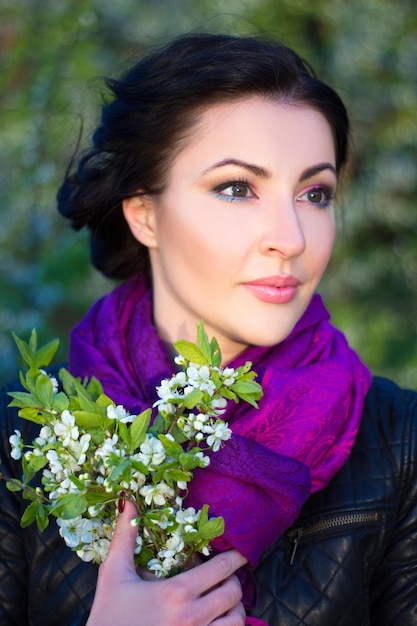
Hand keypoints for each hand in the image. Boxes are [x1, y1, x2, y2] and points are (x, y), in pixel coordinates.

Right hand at [86, 500, 246, 625]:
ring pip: (237, 620)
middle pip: (233, 593)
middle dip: (233, 580)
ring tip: (223, 600)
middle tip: (225, 575)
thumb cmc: (108, 617)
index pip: (220, 569)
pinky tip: (216, 621)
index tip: (240, 552)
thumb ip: (123, 538)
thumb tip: (126, 501)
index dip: (235, 557)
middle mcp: (193, 617)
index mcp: (176, 592)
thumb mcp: (113, 575)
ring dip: (235, 607)